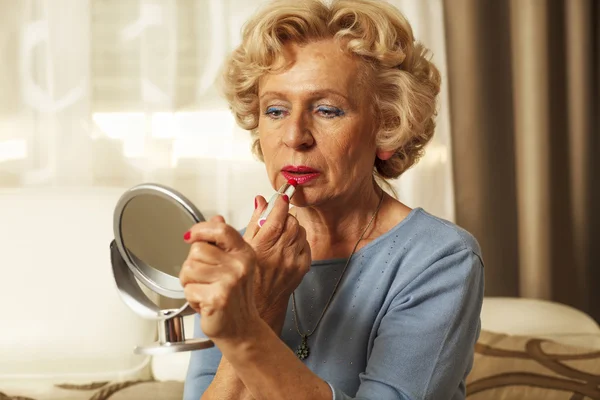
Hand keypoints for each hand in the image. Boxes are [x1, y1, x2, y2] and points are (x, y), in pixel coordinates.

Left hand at [179, 216, 260, 339]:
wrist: (242, 329)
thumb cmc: (235, 299)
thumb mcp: (233, 265)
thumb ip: (222, 241)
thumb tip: (216, 218)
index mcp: (244, 253)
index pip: (221, 229)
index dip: (201, 229)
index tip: (191, 236)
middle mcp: (239, 265)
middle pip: (197, 249)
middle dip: (192, 266)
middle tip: (204, 280)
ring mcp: (230, 281)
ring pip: (189, 269)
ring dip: (190, 283)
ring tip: (205, 291)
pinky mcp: (217, 297)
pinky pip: (189, 289)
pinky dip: (191, 299)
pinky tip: (205, 303)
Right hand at [243, 194, 311, 328]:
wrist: (261, 303)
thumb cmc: (249, 276)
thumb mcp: (244, 246)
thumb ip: (254, 221)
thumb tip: (261, 201)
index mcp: (263, 246)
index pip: (278, 216)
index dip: (280, 203)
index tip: (281, 196)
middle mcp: (280, 253)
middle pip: (292, 221)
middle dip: (286, 215)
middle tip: (279, 216)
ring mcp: (293, 261)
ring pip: (300, 231)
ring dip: (293, 227)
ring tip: (282, 232)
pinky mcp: (303, 267)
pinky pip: (306, 244)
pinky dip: (299, 240)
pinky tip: (289, 245)